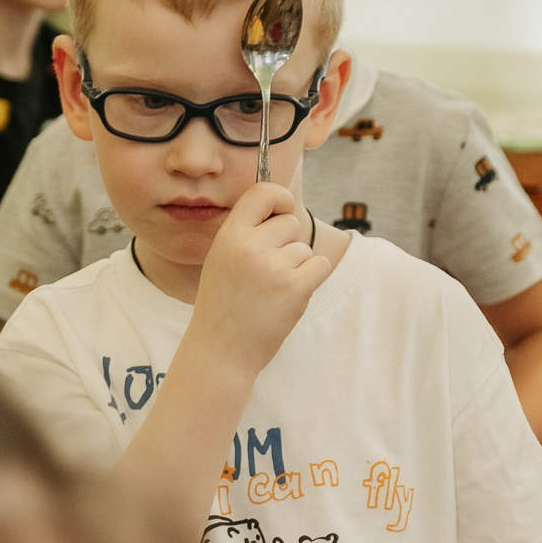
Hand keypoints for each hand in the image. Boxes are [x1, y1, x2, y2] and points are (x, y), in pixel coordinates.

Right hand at [189, 183, 334, 367]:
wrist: (221, 350)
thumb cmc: (223, 304)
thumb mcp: (221, 258)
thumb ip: (246, 232)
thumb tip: (280, 206)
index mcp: (229, 235)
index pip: (263, 192)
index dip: (279, 197)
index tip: (282, 209)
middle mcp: (251, 246)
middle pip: (290, 223)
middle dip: (286, 243)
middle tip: (266, 272)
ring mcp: (274, 267)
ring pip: (304, 249)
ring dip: (296, 267)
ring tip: (270, 290)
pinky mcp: (295, 288)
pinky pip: (320, 265)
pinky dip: (310, 279)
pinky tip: (288, 295)